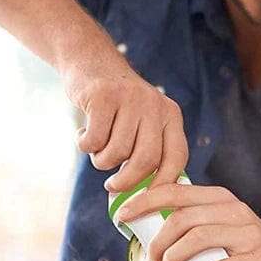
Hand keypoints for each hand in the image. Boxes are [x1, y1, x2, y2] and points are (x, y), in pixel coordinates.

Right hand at [61, 48, 188, 192]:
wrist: (90, 61)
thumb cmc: (117, 105)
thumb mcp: (143, 120)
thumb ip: (150, 149)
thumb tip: (151, 197)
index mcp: (170, 115)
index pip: (176, 156)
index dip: (165, 183)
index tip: (149, 200)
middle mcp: (155, 106)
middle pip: (147, 159)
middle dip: (128, 181)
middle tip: (112, 187)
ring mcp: (130, 99)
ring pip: (117, 152)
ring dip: (101, 160)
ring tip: (97, 148)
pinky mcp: (103, 97)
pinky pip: (95, 141)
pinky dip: (85, 145)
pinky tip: (84, 133)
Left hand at [117, 183, 260, 260]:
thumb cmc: (242, 252)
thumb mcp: (219, 229)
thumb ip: (191, 223)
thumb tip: (140, 233)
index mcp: (219, 199)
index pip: (175, 192)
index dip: (144, 201)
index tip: (121, 218)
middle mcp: (234, 210)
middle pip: (184, 218)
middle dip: (157, 242)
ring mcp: (248, 234)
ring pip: (200, 238)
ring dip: (173, 258)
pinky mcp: (259, 259)